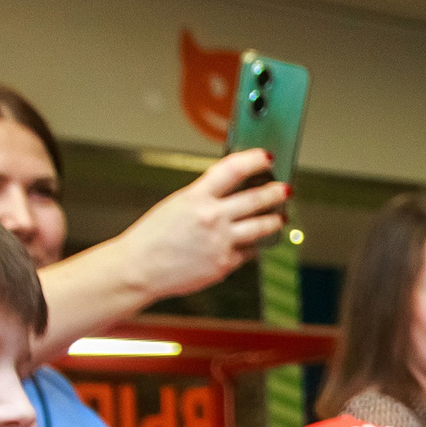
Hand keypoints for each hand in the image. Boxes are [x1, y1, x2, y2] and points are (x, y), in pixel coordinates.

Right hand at [119, 150, 286, 303]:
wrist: (140, 269)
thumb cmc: (153, 237)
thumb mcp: (177, 205)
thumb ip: (205, 198)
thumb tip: (232, 192)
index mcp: (196, 197)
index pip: (233, 169)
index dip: (255, 159)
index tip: (267, 157)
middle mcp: (212, 218)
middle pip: (256, 199)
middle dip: (276, 192)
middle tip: (285, 188)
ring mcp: (221, 243)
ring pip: (261, 227)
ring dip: (275, 220)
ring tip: (280, 217)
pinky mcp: (225, 265)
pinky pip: (248, 252)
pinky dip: (251, 246)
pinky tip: (252, 243)